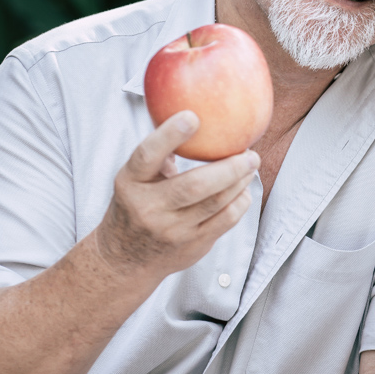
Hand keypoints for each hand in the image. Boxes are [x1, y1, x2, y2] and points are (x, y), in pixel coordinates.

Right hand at [92, 111, 259, 280]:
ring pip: (216, 203)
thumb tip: (195, 114)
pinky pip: (225, 221)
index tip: (193, 116)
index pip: (147, 156)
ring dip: (240, 181)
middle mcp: (149, 209)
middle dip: (228, 168)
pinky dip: (240, 202)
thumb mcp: (135, 179)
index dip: (169, 135)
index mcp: (130, 184)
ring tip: (250, 164)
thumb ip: (159, 153)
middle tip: (249, 152)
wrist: (124, 259)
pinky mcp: (192, 246)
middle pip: (193, 186)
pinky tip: (244, 189)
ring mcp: (171, 231)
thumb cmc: (136, 205)